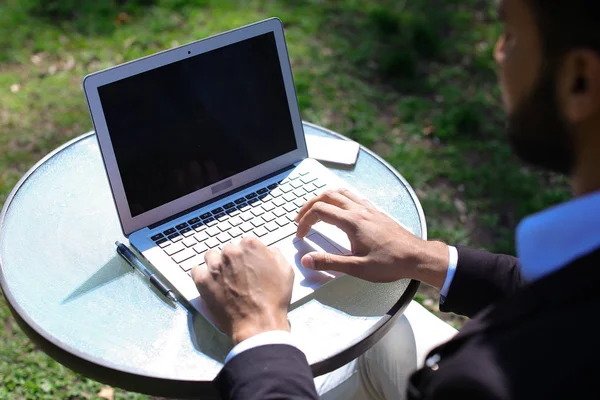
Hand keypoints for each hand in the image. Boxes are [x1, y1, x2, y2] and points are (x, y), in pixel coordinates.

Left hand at [192, 237, 293, 344]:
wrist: (259, 324)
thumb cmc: (274, 299)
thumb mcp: (286, 271)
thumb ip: (275, 254)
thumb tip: (268, 251)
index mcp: (251, 245)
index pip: (246, 243)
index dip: (249, 255)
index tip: (250, 265)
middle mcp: (231, 252)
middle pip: (229, 250)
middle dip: (233, 260)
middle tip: (239, 276)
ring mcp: (215, 266)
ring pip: (210, 257)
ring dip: (216, 265)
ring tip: (223, 279)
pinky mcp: (202, 281)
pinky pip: (196, 270)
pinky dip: (202, 275)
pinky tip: (210, 283)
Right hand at [295, 189, 448, 288]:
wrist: (416, 257)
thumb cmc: (390, 263)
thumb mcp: (357, 268)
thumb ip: (329, 263)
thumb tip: (307, 260)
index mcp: (352, 222)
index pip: (319, 211)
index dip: (305, 221)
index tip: (300, 234)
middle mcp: (359, 211)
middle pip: (327, 196)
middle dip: (309, 205)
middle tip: (300, 218)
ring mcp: (369, 209)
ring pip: (340, 192)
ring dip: (323, 198)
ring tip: (315, 209)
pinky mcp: (376, 212)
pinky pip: (353, 196)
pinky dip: (339, 198)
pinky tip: (339, 209)